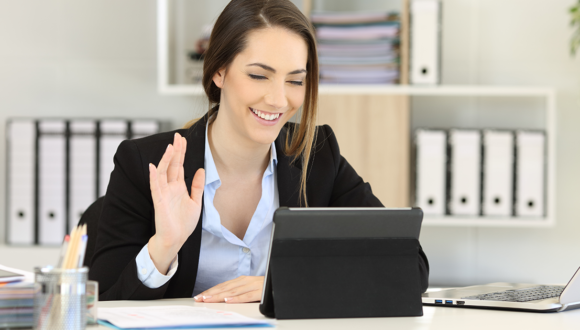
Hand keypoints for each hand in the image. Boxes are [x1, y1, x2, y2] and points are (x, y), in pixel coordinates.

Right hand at [148, 133, 204, 273]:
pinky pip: (155, 187)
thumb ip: (197, 186)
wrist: (176, 239)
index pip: (179, 166)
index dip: (181, 153)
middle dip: (175, 151)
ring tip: (170, 147)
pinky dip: (154, 176)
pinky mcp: (159, 201)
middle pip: (172, 165)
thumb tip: (201, 169)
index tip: (183, 139)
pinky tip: (154, 166)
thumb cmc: (184, 223)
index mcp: (179, 187)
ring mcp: (163, 193)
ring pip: (163, 172)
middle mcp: (170, 187)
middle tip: (177, 136)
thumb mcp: (196, 202)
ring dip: (166, 160)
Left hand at [194, 276, 263, 303]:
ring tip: (209, 299)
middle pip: (225, 288)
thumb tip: (224, 299)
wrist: (282, 284)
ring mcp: (253, 285)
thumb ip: (239, 292)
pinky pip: (247, 295)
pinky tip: (228, 300)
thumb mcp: (250, 289)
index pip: (223, 286)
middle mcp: (246, 281)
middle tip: (200, 299)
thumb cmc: (266, 289)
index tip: (200, 296)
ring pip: (233, 291)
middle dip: (211, 294)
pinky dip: (237, 298)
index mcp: (242, 280)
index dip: (211, 291)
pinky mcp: (260, 291)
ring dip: (219, 296)